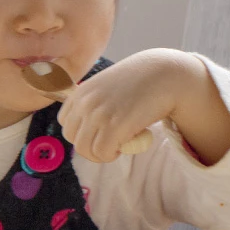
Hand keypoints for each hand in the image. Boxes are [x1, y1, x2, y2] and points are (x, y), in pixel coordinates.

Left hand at [57, 49, 229, 164]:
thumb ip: (92, 104)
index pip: (65, 123)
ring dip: (102, 153)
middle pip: (73, 139)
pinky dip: (112, 154)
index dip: (82, 131)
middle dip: (90, 145)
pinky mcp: (114, 126)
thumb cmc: (139, 83)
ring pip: (85, 150)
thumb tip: (86, 128)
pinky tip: (127, 144)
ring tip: (119, 143)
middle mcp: (85, 103)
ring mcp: (98, 114)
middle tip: (111, 141)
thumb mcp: (106, 87)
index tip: (99, 131)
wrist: (164, 75)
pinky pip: (102, 153)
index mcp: (80, 93)